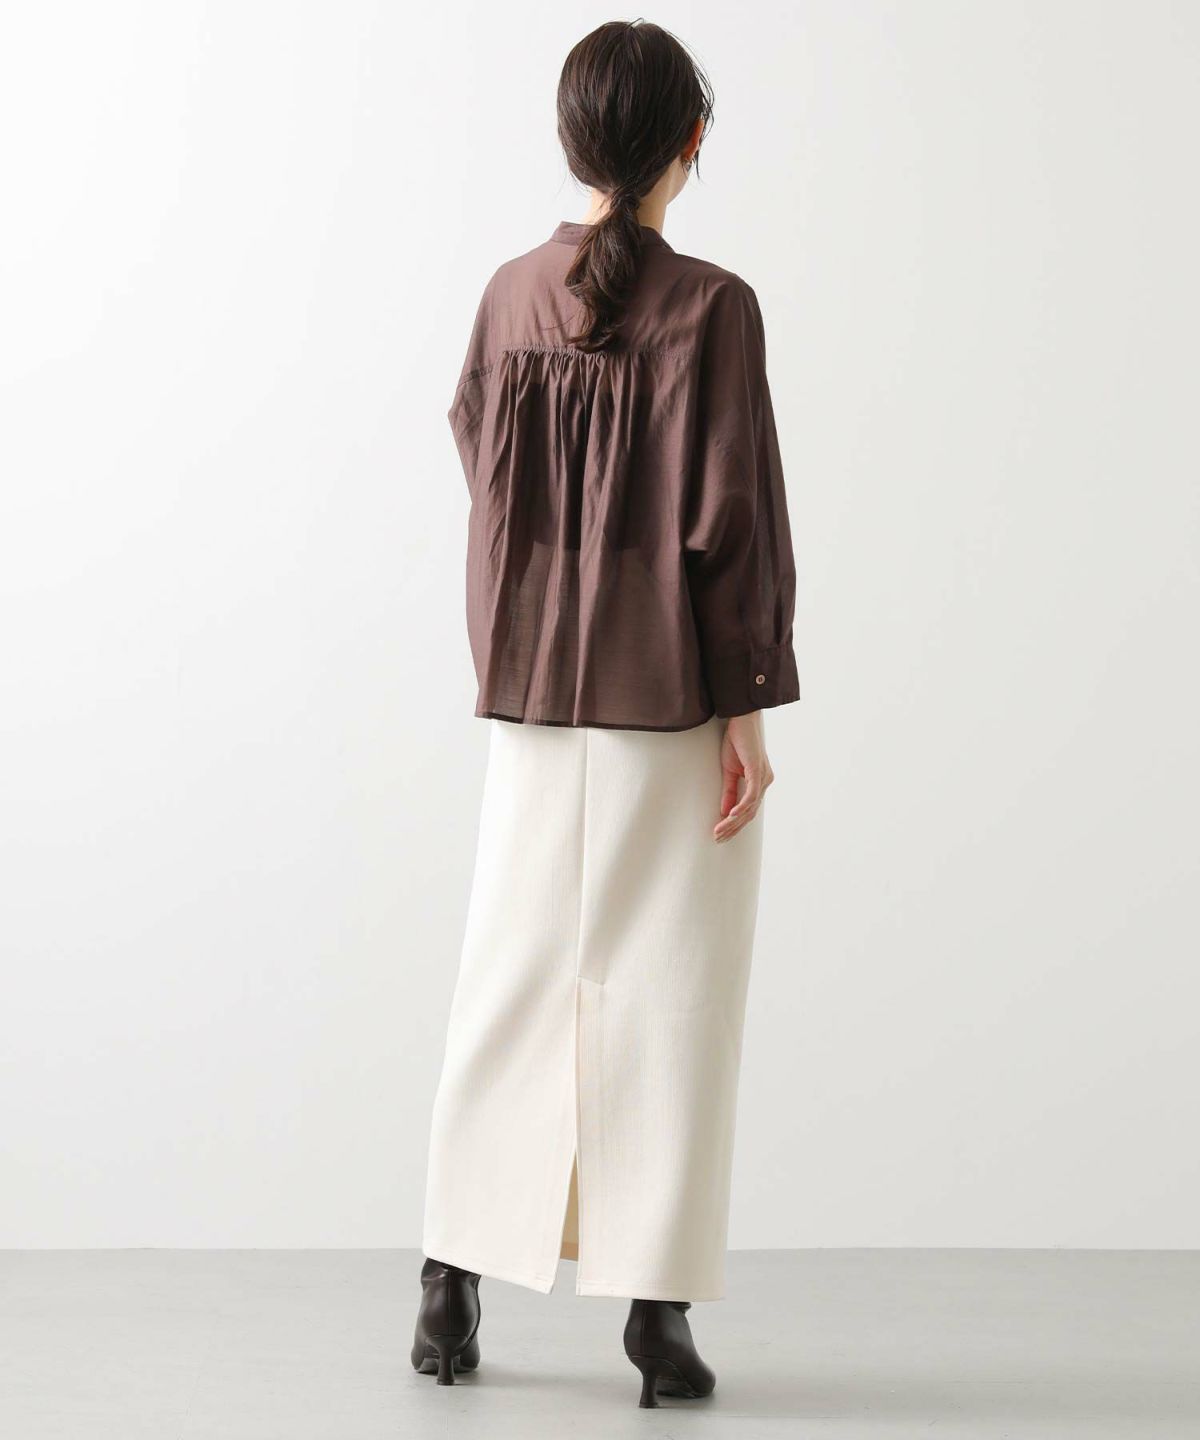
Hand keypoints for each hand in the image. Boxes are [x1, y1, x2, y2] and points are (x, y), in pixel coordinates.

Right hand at [713, 710, 773, 842]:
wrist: (742, 720)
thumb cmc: (737, 742)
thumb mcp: (729, 770)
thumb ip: (729, 791)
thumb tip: (725, 812)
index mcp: (760, 783)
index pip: (748, 810)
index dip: (734, 824)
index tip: (720, 834)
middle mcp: (765, 782)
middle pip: (750, 813)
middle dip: (733, 828)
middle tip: (718, 839)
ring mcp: (763, 778)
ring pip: (750, 808)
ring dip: (733, 822)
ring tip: (720, 831)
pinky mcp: (758, 772)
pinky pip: (751, 795)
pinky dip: (740, 807)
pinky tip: (730, 816)